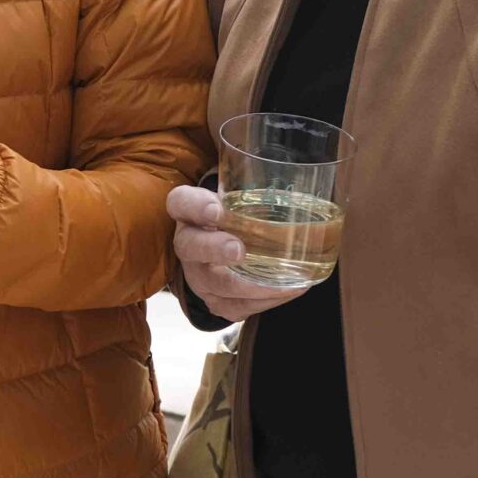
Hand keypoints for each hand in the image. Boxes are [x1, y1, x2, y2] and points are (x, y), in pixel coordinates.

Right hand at [168, 185, 306, 320]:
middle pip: (191, 247)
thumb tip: (295, 171)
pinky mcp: (217, 301)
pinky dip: (265, 301)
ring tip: (285, 281)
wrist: (224, 251)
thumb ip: (253, 185)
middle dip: (216, 250)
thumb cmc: (235, 219)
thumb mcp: (237, 197)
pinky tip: (290, 290)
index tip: (216, 209)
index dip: (195, 207)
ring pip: (216, 285)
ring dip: (250, 285)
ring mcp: (199, 277)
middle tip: (239, 250)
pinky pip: (238, 307)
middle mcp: (187, 245)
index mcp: (188, 212)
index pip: (182, 202)